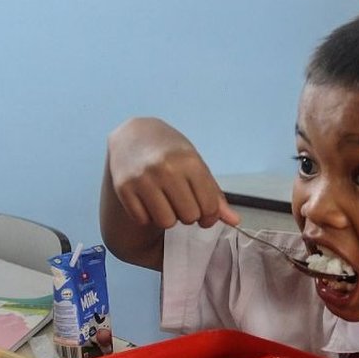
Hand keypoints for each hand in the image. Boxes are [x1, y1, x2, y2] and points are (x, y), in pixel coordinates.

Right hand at [107, 117, 239, 229]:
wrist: (133, 135)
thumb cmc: (171, 152)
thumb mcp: (196, 166)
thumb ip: (214, 194)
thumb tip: (235, 221)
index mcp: (189, 162)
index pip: (209, 206)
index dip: (210, 217)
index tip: (205, 214)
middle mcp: (166, 169)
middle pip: (188, 217)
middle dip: (188, 216)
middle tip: (181, 203)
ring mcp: (143, 179)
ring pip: (166, 222)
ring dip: (168, 218)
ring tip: (165, 203)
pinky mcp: (123, 188)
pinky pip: (143, 219)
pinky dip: (147, 216)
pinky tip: (148, 201)